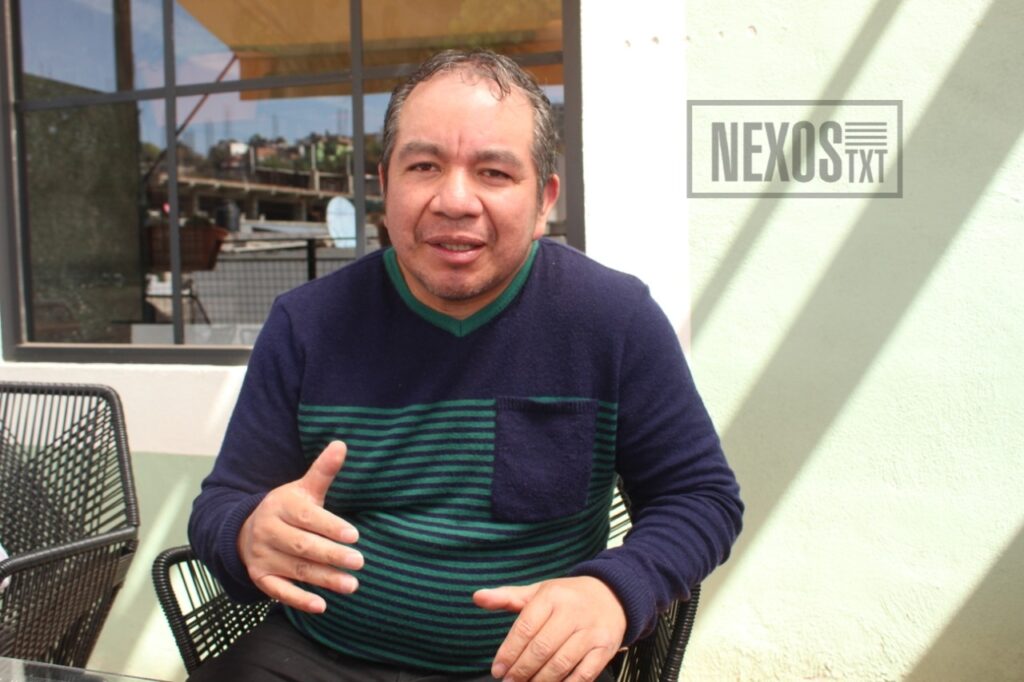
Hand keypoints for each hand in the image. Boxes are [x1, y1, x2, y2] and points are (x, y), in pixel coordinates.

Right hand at [237, 440, 362, 612]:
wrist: (243, 530)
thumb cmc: (286, 509)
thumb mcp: (302, 488)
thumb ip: (323, 471)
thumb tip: (341, 444)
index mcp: (281, 506)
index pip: (307, 518)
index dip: (330, 526)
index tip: (354, 535)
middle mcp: (269, 531)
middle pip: (303, 546)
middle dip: (332, 555)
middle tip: (360, 562)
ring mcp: (263, 556)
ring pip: (296, 569)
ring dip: (324, 579)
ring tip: (352, 585)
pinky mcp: (260, 577)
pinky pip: (279, 591)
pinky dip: (299, 599)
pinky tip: (321, 605)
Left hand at [473, 576, 626, 681]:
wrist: (611, 595)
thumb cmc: (567, 597)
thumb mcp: (538, 592)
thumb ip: (507, 597)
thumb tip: (477, 597)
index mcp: (552, 596)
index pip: (525, 627)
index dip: (508, 652)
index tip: (497, 669)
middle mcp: (572, 612)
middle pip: (541, 648)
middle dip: (521, 670)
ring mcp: (590, 632)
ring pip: (561, 664)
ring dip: (540, 681)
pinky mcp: (605, 648)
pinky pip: (583, 674)